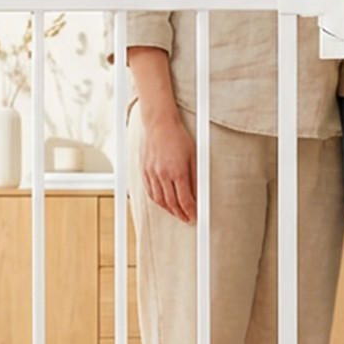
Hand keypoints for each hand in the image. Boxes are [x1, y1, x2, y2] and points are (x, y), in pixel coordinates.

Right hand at [138, 107, 196, 222]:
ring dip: (169, 210)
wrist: (159, 123)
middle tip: (188, 219)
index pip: (185, 200)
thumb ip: (196, 177)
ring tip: (177, 214)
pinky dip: (157, 201)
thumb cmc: (178, 137)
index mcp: (177, 171)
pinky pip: (150, 192)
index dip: (191, 212)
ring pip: (159, 200)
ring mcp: (151, 174)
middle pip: (172, 203)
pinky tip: (163, 203)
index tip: (195, 217)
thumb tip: (199, 194)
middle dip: (181, 214)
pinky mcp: (144, 171)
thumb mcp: (193, 156)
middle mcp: (163, 175)